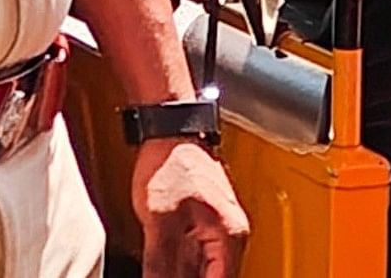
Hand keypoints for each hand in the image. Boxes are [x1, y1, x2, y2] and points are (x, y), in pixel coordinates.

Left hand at [133, 138, 248, 277]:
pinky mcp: (202, 225)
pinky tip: (161, 272)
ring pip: (204, 272)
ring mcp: (217, 230)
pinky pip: (195, 260)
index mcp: (229, 236)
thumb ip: (161, 264)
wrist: (171, 129)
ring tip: (161, 274)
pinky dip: (179, 271)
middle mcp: (229, 235)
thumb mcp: (162, 220)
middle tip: (162, 277)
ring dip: (183, 277)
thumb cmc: (173, 161)